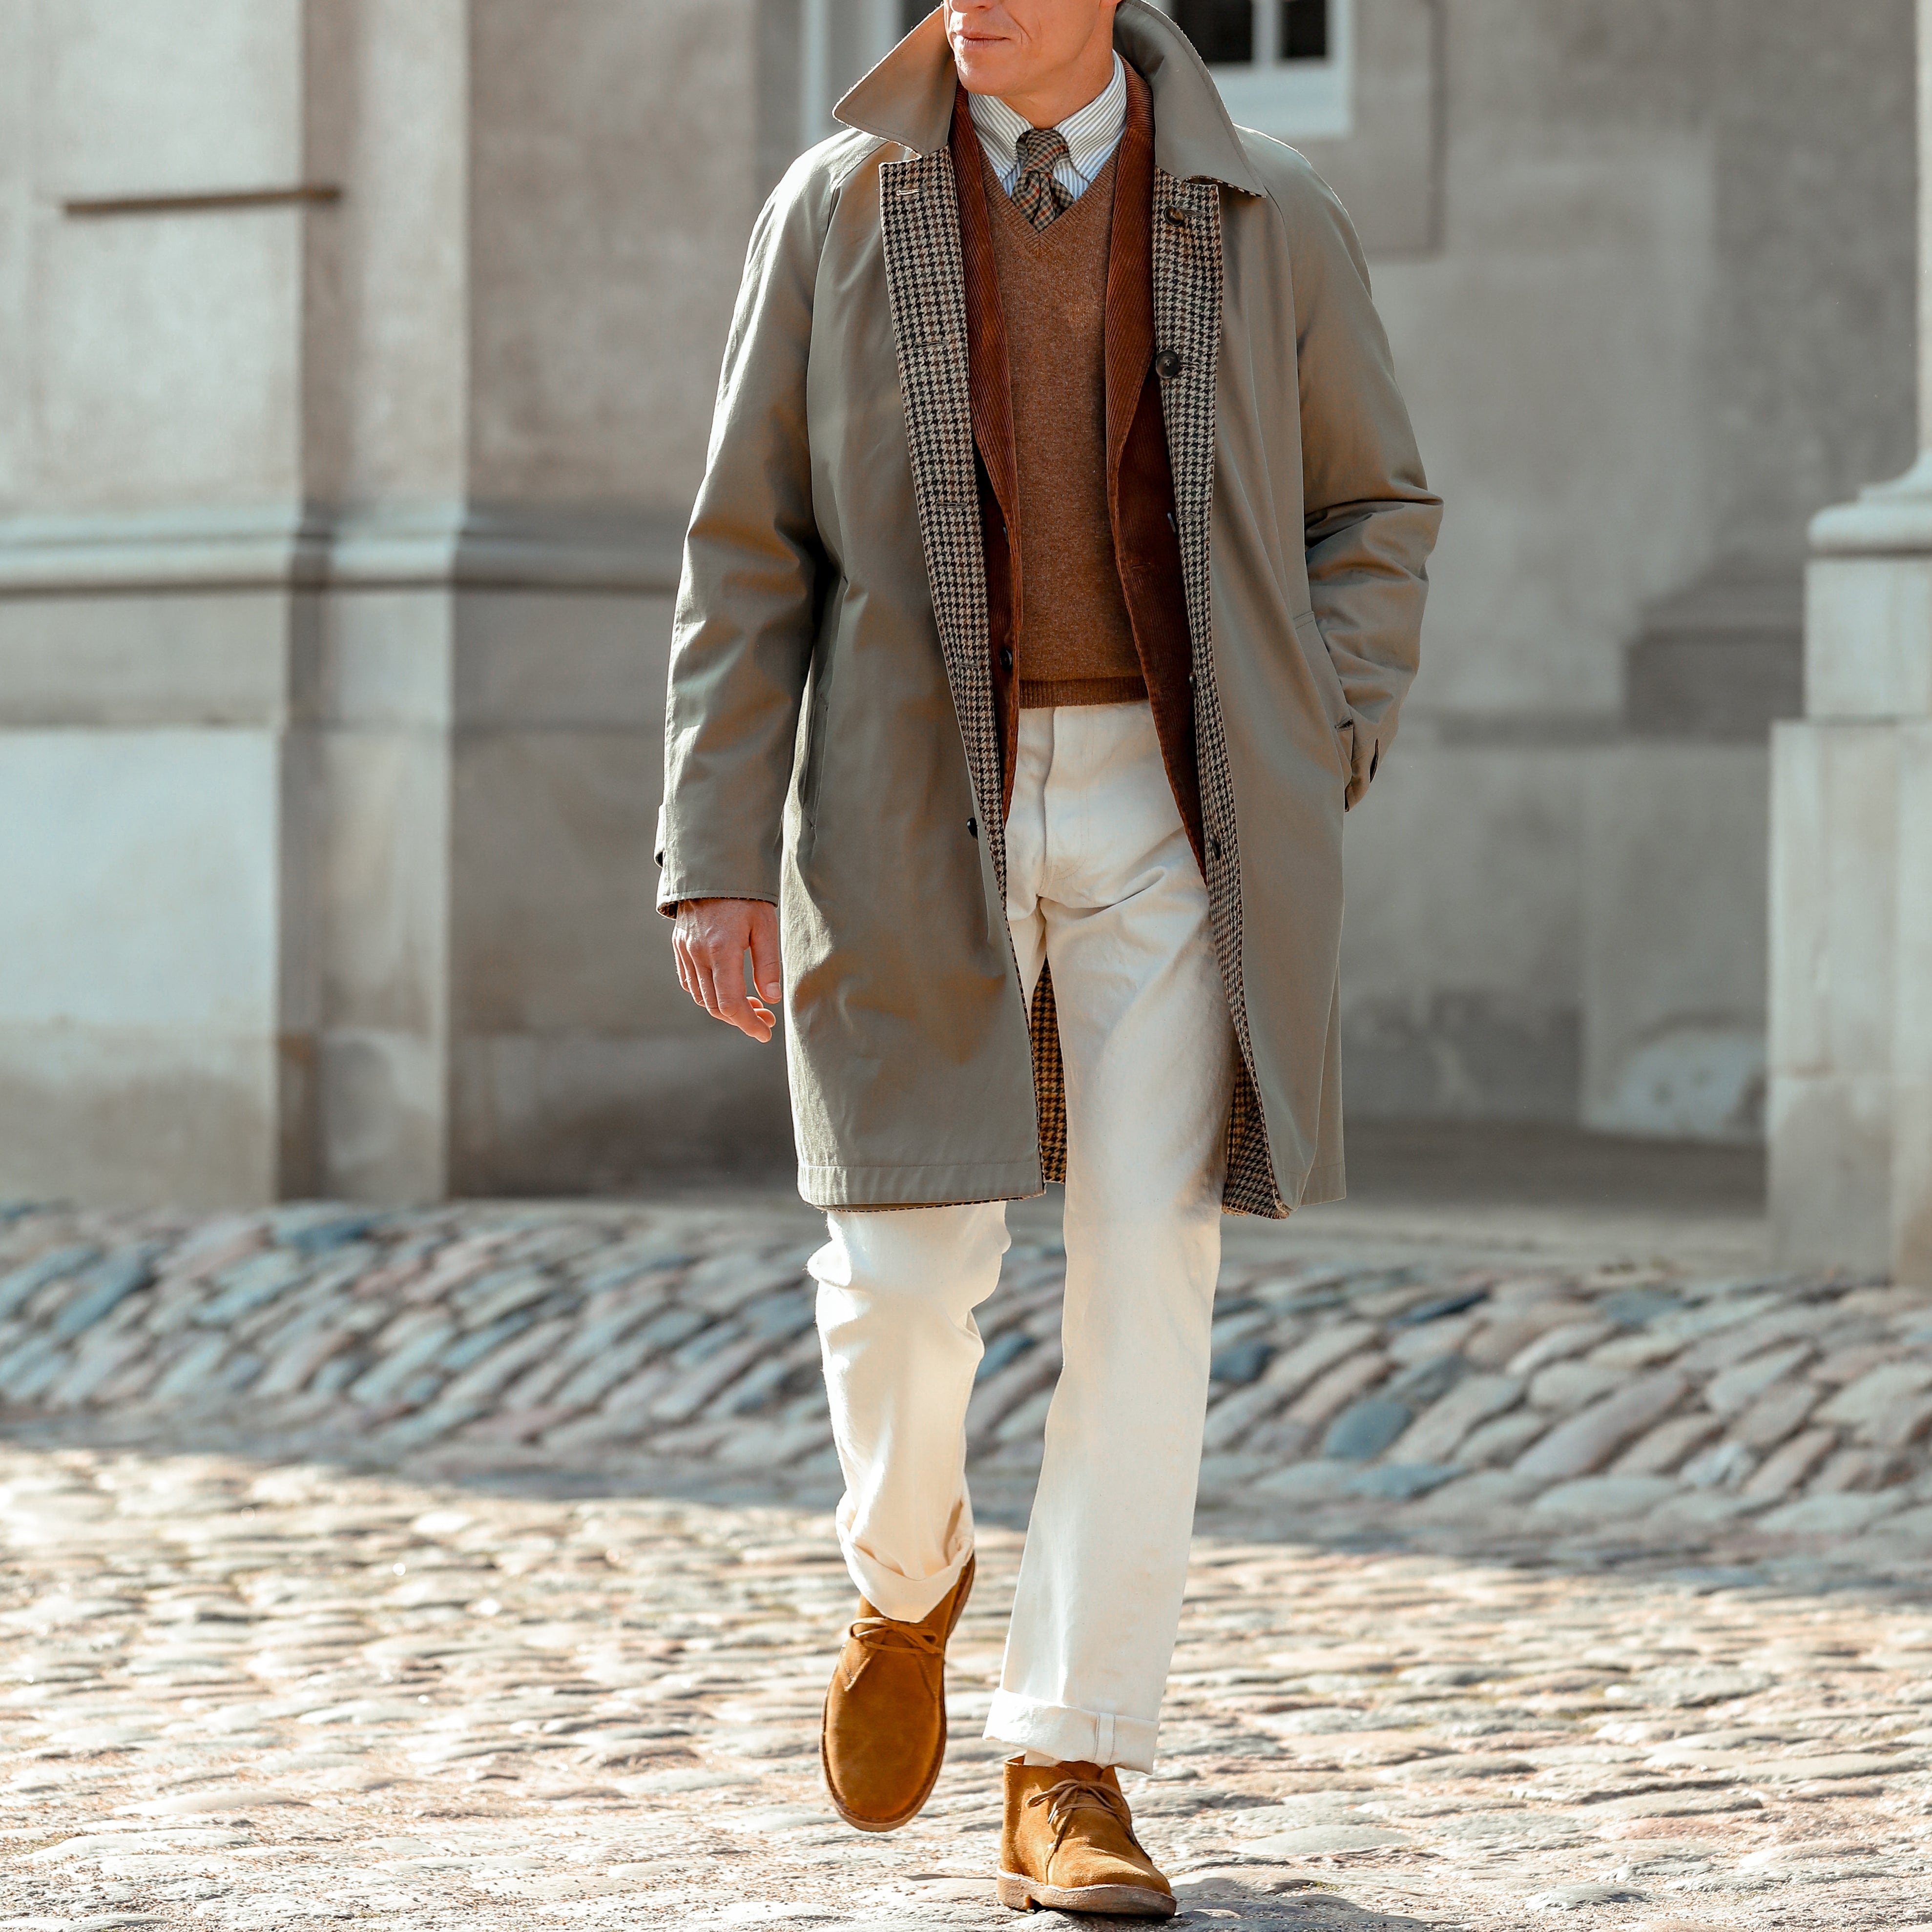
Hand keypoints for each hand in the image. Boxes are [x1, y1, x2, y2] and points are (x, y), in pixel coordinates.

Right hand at [673, 898, 781, 1042]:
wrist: (712, 870)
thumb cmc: (745, 896)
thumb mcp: (765, 925)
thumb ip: (767, 963)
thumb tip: (771, 999)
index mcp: (722, 949)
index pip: (731, 1003)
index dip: (748, 1024)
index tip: (765, 1033)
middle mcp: (698, 953)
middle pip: (714, 1006)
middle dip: (741, 1019)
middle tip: (765, 1018)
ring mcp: (685, 951)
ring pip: (701, 997)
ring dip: (724, 1009)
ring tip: (751, 1006)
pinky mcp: (679, 947)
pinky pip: (690, 983)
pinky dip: (708, 994)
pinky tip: (727, 990)